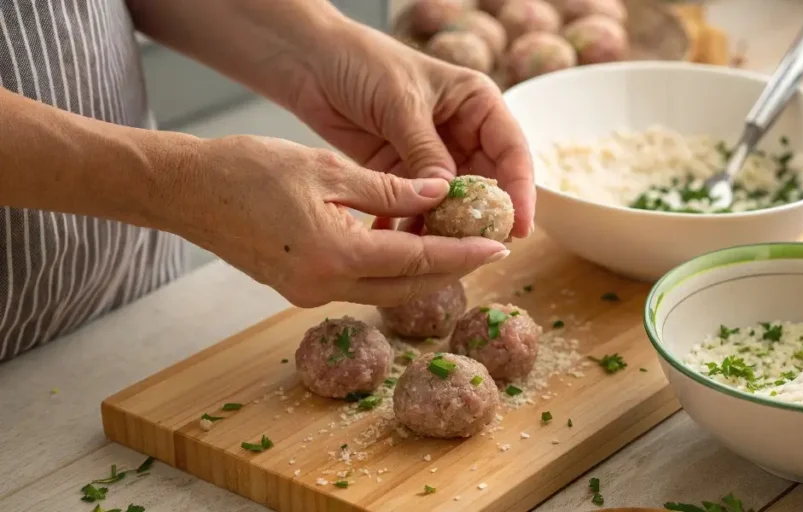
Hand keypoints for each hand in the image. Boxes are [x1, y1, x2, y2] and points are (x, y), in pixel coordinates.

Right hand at [176, 135, 508, 306]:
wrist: (185, 191)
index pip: (416, 259)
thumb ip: (387, 188)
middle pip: (405, 286)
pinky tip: (404, 251)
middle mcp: (323, 286)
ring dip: (420, 274)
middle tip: (486, 251)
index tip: (496, 246)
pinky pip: (356, 286)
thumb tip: (437, 193)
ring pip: (382, 290)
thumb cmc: (247, 170)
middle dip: (449, 271)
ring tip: (455, 250)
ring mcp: (307, 293)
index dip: (461, 253)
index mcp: (335, 255)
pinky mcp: (297, 289)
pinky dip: (387, 272)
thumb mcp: (326, 169)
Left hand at [284, 16, 535, 236]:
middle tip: (482, 250)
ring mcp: (432, 156)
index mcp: (477, 104)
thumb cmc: (362, 62)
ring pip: (453, 202)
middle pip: (487, 183)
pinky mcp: (401, 173)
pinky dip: (413, 225)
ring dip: (447, 226)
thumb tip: (448, 195)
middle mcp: (462, 132)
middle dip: (484, 217)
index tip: (518, 225)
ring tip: (441, 254)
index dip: (519, 190)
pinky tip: (405, 245)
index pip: (511, 151)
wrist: (309, 61)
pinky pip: (417, 206)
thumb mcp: (400, 103)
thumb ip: (425, 151)